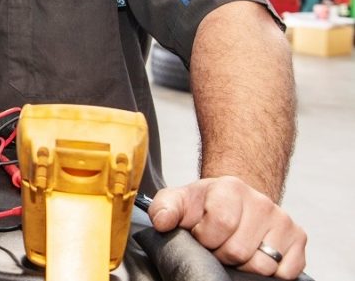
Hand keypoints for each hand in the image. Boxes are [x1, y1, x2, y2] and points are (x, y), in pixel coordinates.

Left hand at [149, 177, 306, 278]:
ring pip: (263, 265)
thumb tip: (161, 222)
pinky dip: (269, 273)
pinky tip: (255, 255)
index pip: (221, 224)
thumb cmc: (205, 204)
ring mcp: (283, 220)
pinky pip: (286, 272)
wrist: (235, 200)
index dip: (206, 238)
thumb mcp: (179, 201)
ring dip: (244, 265)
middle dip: (222, 254)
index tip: (201, 235)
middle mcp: (261, 202)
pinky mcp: (299, 238)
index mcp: (230, 188)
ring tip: (234, 249)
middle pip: (240, 250)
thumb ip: (163, 208)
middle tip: (217, 245)